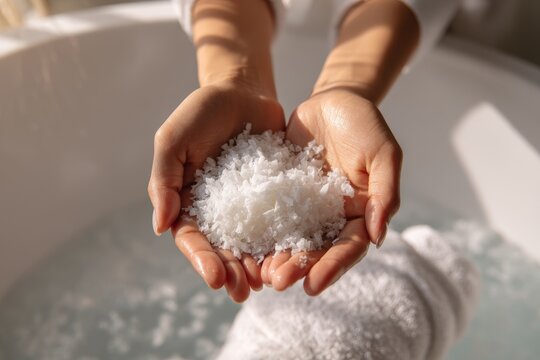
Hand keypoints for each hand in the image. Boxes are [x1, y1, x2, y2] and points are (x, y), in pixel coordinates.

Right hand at [148, 81, 284, 301]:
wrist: (243, 91)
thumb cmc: (201, 112)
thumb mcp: (173, 140)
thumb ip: (163, 180)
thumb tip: (160, 226)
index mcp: (188, 201)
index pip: (191, 238)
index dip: (202, 260)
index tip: (216, 279)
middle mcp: (217, 210)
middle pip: (221, 248)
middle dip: (231, 272)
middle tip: (243, 293)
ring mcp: (247, 205)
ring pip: (250, 242)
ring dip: (256, 265)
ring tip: (268, 284)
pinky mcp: (274, 195)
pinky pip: (279, 221)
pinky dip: (283, 240)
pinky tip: (293, 256)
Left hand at [262, 88, 401, 294]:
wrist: (332, 100)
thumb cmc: (365, 124)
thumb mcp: (383, 153)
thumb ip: (385, 192)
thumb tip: (377, 237)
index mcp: (359, 213)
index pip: (348, 247)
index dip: (332, 267)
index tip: (313, 286)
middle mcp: (331, 215)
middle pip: (316, 249)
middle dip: (299, 267)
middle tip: (278, 282)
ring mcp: (304, 205)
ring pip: (291, 237)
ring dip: (277, 256)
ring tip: (260, 273)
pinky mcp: (282, 191)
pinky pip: (270, 213)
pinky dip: (259, 229)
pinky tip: (244, 243)